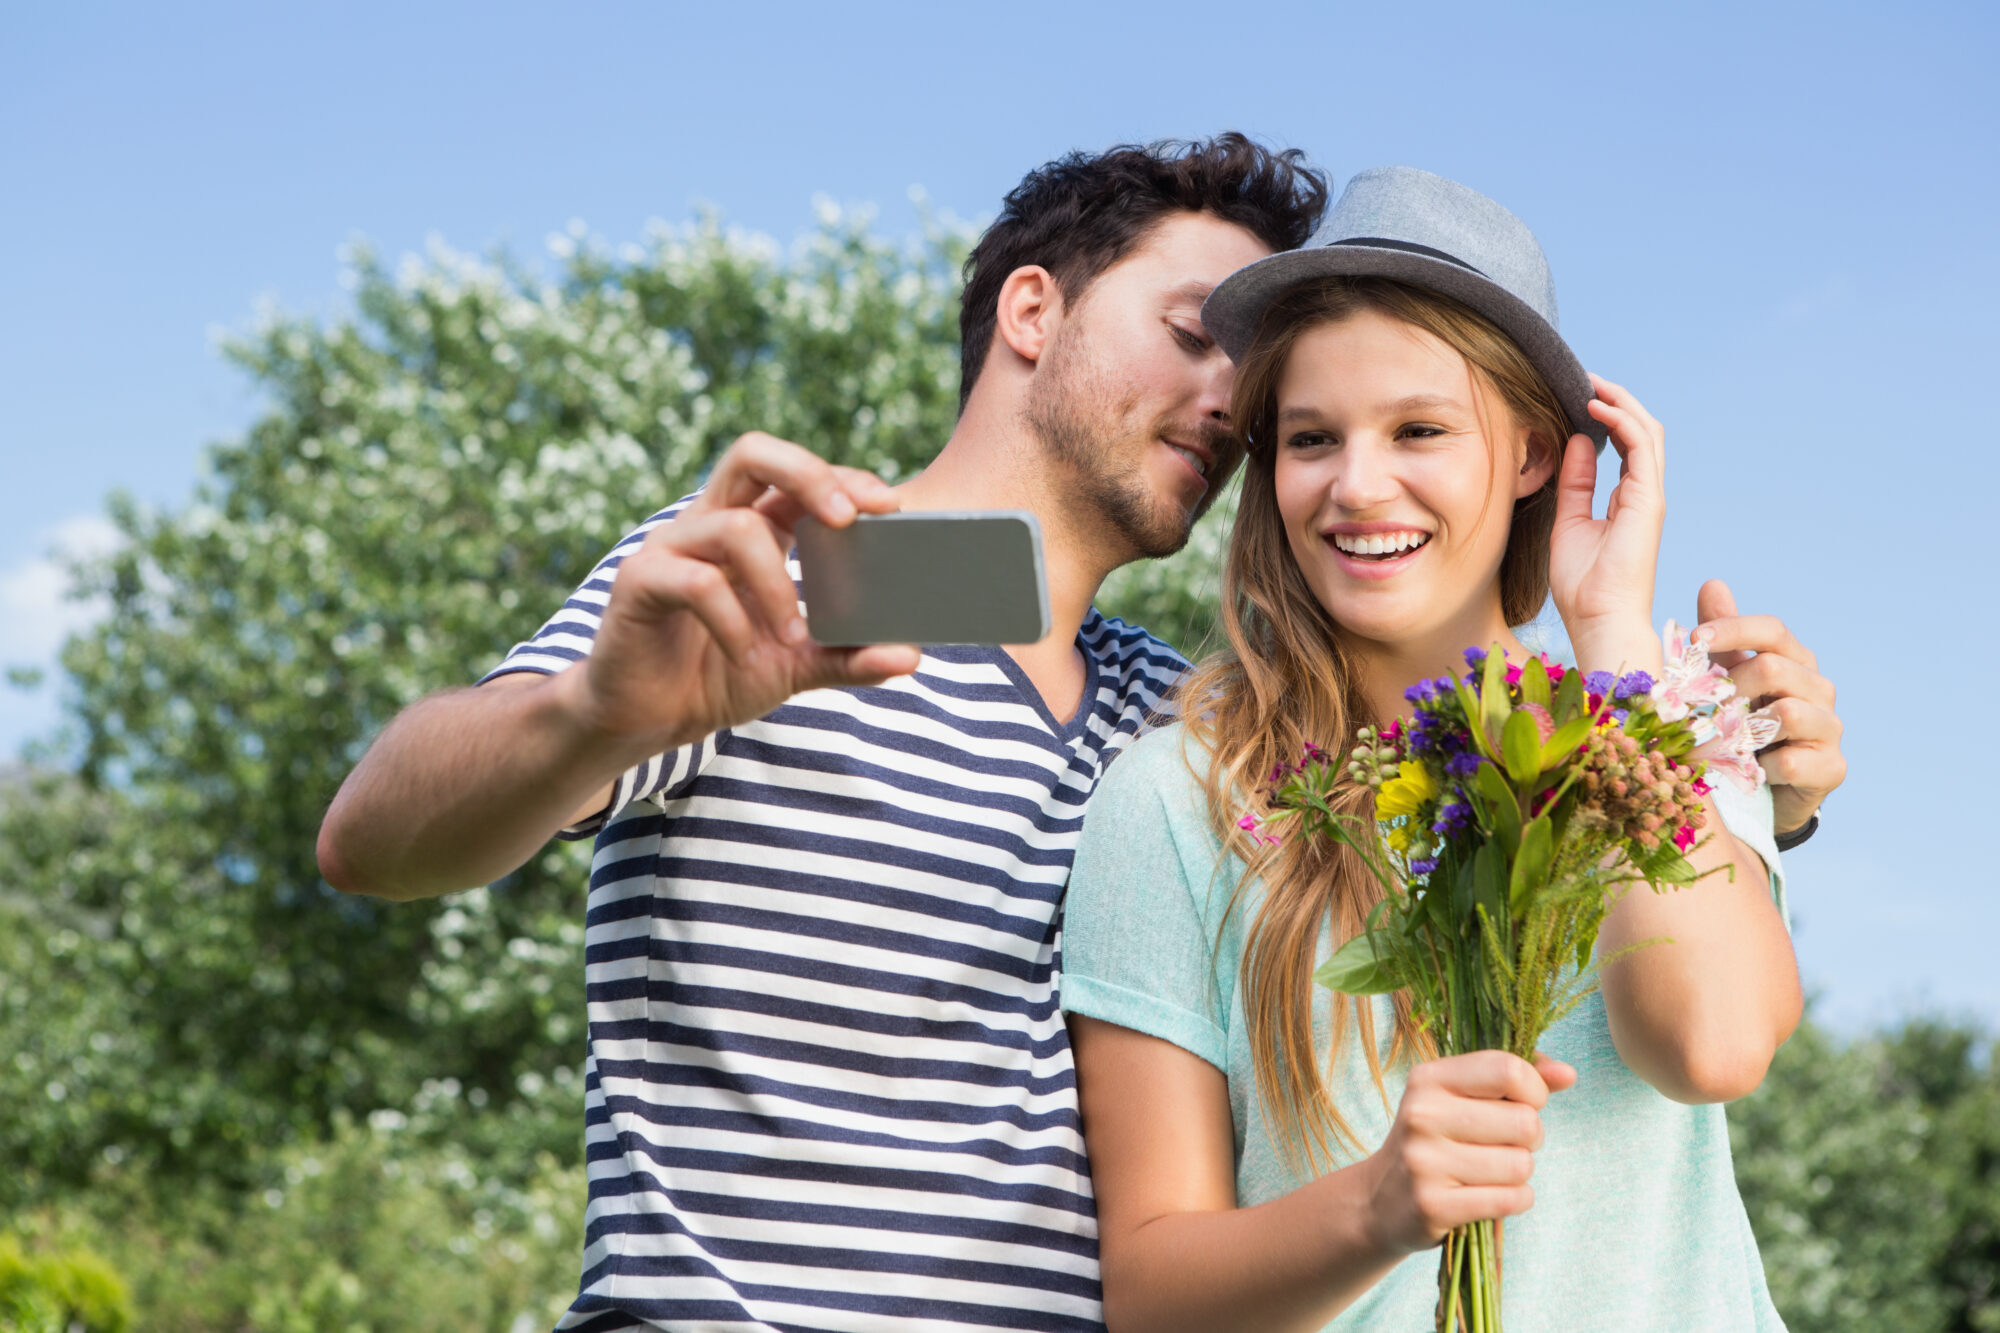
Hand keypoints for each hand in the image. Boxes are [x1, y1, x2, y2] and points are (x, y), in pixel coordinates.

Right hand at [555, 431, 921, 756]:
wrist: (644, 720)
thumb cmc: (716, 676)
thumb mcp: (794, 667)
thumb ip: (846, 657)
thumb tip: (910, 656)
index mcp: (751, 527)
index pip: (796, 477)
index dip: (841, 478)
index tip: (889, 508)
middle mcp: (710, 523)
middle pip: (753, 454)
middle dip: (809, 474)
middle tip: (847, 520)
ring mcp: (671, 548)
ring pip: (735, 527)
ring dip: (776, 583)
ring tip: (792, 635)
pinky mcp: (639, 582)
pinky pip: (697, 583)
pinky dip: (733, 622)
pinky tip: (745, 656)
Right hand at [1361, 1050, 1575, 1255]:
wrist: (1380, 1200)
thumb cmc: (1437, 1139)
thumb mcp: (1464, 1098)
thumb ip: (1516, 1079)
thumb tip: (1567, 1074)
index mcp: (1429, 1078)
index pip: (1508, 1070)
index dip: (1534, 1090)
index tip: (1522, 1104)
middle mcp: (1421, 1115)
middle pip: (1524, 1122)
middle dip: (1530, 1138)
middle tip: (1505, 1144)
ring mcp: (1424, 1161)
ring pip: (1521, 1165)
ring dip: (1519, 1173)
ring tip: (1491, 1171)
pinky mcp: (1432, 1205)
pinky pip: (1511, 1199)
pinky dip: (1515, 1199)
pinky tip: (1490, 1195)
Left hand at [1549, 375, 1666, 675]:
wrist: (1597, 619)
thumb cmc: (1583, 585)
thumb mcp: (1568, 522)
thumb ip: (1575, 482)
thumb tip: (1574, 442)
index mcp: (1627, 501)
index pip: (1625, 446)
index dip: (1606, 417)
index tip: (1578, 396)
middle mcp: (1644, 495)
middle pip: (1641, 433)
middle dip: (1616, 402)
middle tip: (1586, 379)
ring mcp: (1650, 497)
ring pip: (1647, 432)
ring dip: (1620, 403)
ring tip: (1591, 383)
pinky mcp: (1649, 501)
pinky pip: (1642, 448)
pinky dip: (1621, 421)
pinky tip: (1596, 408)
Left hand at [1694, 580, 1845, 836]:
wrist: (1766, 790)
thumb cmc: (1743, 726)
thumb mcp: (1727, 681)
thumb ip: (1721, 638)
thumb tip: (1712, 584)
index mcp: (1793, 661)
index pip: (1772, 631)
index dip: (1732, 629)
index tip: (1694, 639)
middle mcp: (1817, 689)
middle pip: (1774, 668)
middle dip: (1728, 687)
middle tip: (1699, 709)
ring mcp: (1829, 728)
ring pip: (1788, 713)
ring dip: (1743, 729)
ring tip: (1721, 743)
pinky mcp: (1832, 768)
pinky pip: (1794, 761)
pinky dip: (1762, 768)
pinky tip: (1750, 772)